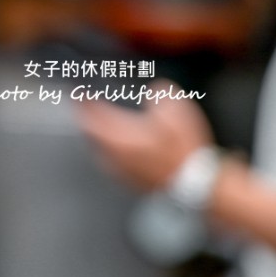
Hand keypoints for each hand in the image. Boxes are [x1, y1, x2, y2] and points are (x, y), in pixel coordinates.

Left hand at [76, 80, 213, 191]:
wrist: (196, 188)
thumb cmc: (185, 152)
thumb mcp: (177, 113)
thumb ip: (161, 95)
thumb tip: (155, 89)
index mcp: (119, 137)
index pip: (90, 115)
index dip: (83, 102)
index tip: (78, 93)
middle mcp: (113, 155)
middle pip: (91, 132)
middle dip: (88, 116)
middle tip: (86, 105)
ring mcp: (120, 170)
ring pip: (99, 147)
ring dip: (98, 133)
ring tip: (100, 122)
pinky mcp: (129, 180)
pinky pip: (110, 160)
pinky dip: (110, 147)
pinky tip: (119, 144)